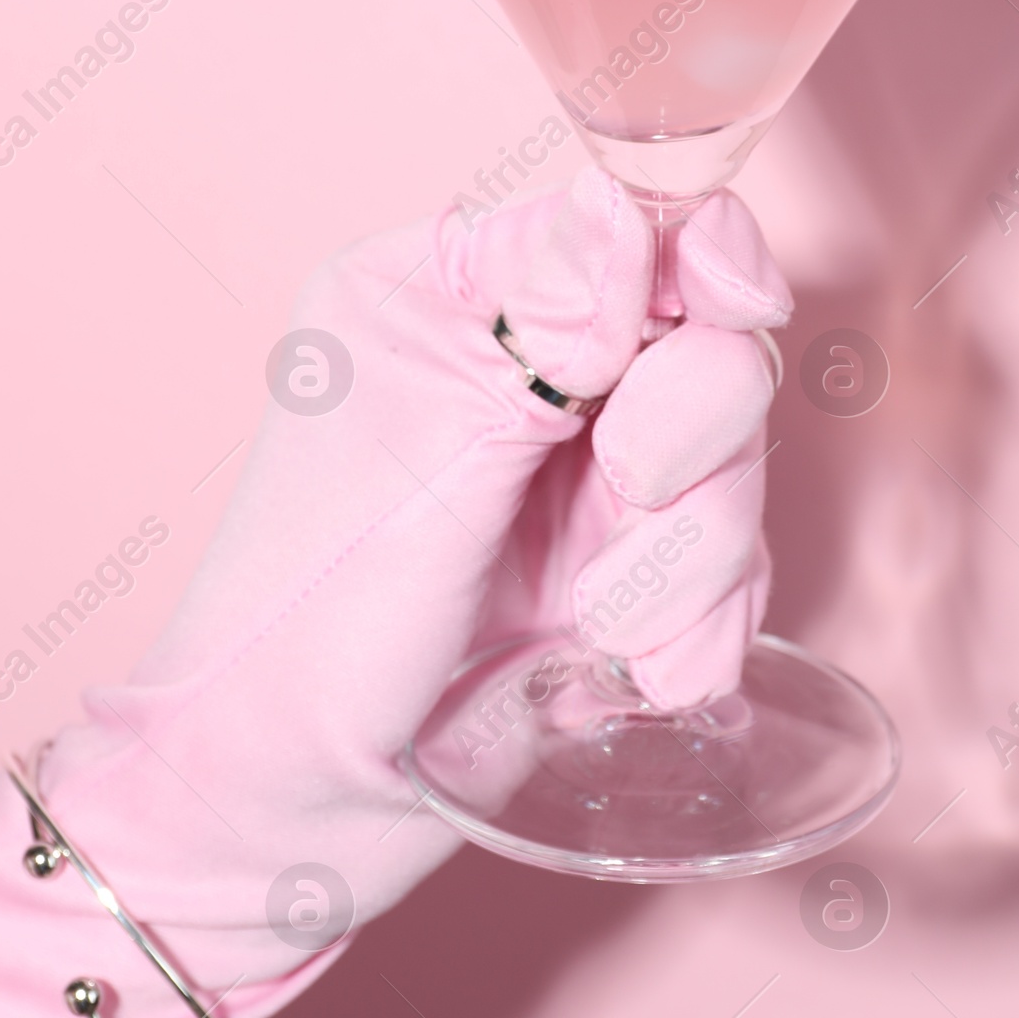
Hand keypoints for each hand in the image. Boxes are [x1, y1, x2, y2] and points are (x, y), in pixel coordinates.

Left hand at [45, 167, 792, 1009]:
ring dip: (691, 554)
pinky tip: (638, 674)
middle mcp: (525, 367)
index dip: (703, 257)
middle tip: (628, 493)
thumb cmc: (301, 622)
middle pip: (705, 342)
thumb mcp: (422, 449)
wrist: (286, 810)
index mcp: (450, 292)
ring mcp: (579, 474)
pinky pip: (730, 567)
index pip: (624, 224)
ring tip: (604, 628)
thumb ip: (539, 324)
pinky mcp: (622, 570)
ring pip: (732, 462)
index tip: (732, 304)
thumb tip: (630, 207)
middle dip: (690, 436)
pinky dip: (699, 624)